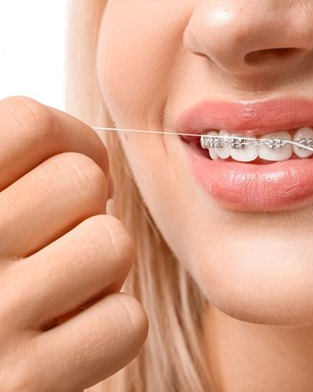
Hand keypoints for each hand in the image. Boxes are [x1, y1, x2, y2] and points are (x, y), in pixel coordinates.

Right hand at [0, 97, 147, 391]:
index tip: (79, 172)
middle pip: (83, 181)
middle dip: (85, 212)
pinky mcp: (26, 382)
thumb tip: (91, 158)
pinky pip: (126, 321)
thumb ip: (10, 178)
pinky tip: (70, 343)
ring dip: (102, 271)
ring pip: (113, 244)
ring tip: (62, 294)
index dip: (75, 142)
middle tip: (57, 246)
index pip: (31, 122)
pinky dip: (111, 331)